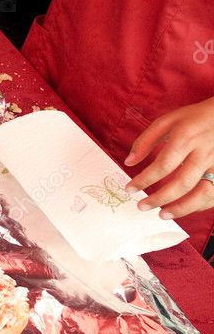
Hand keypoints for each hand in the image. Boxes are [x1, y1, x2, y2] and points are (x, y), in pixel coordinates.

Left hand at [126, 97, 213, 218]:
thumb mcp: (166, 121)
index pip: (163, 165)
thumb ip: (145, 141)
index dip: (145, 180)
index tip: (130, 189)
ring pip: (203, 193)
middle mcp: (204, 153)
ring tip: (162, 214)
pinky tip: (184, 209)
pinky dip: (199, 206)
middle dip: (160, 198)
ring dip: (182, 208)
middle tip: (142, 206)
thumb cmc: (193, 118)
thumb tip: (129, 162)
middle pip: (182, 182)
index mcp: (186, 138)